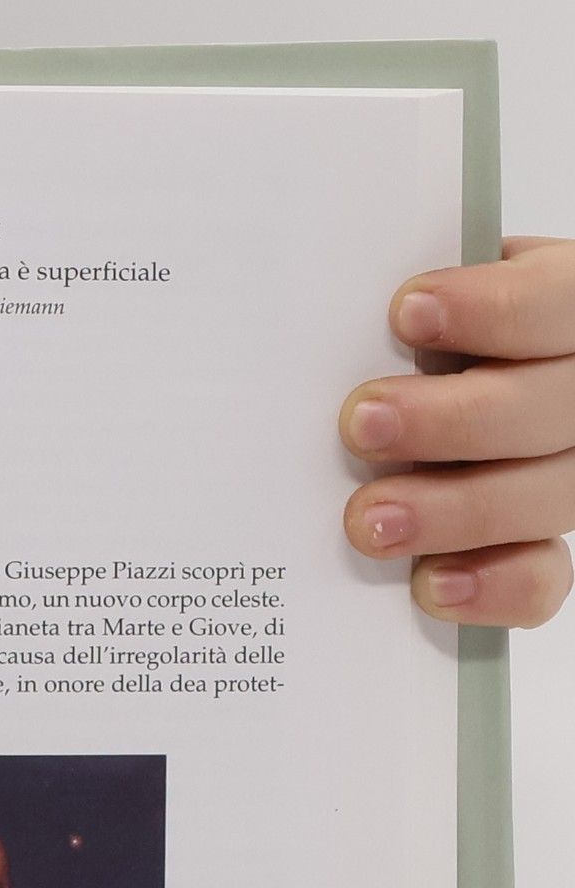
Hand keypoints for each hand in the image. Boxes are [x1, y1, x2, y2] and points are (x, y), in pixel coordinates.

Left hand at [342, 237, 574, 625]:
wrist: (416, 406)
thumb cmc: (412, 347)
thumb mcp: (419, 314)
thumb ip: (404, 315)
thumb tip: (335, 318)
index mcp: (562, 310)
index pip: (557, 302)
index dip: (494, 309)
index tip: (406, 313)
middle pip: (550, 407)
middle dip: (453, 420)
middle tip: (362, 425)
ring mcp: (566, 474)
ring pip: (548, 495)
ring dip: (454, 510)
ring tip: (369, 520)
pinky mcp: (539, 547)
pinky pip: (543, 577)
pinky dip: (491, 585)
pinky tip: (431, 585)